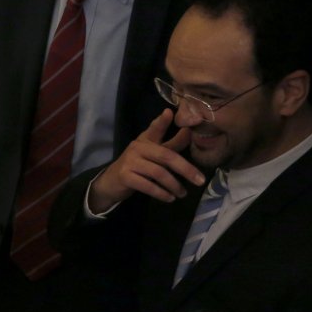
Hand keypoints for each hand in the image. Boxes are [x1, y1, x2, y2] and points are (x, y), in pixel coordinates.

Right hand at [89, 109, 204, 211]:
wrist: (111, 182)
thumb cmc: (136, 166)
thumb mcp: (152, 154)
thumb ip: (170, 145)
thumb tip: (189, 133)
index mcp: (145, 140)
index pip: (155, 128)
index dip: (162, 121)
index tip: (170, 113)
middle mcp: (137, 148)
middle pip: (166, 156)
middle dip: (186, 169)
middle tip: (200, 180)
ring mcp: (130, 162)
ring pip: (159, 173)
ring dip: (174, 185)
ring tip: (183, 193)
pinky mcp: (125, 176)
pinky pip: (148, 185)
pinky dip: (161, 193)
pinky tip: (169, 198)